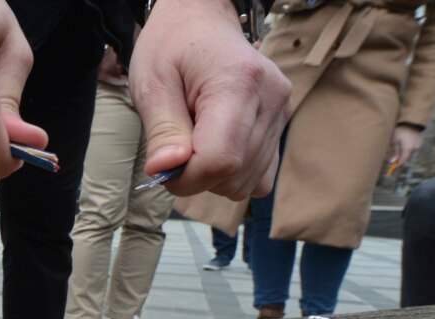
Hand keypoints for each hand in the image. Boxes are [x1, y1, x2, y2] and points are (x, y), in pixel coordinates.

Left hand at [129, 0, 291, 199]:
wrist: (201, 21)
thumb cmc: (171, 47)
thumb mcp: (152, 83)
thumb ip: (162, 131)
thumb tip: (166, 170)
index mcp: (238, 82)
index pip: (220, 160)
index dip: (185, 178)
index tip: (162, 167)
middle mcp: (271, 97)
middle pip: (234, 175)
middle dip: (196, 176)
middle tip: (175, 146)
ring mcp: (282, 111)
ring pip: (247, 182)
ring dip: (213, 177)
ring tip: (195, 139)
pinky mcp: (282, 123)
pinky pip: (261, 176)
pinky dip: (233, 175)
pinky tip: (215, 148)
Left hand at [387, 124, 422, 168]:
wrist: (411, 121)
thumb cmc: (401, 130)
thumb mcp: (395, 141)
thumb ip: (394, 152)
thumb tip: (392, 162)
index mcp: (409, 149)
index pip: (403, 161)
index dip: (397, 166)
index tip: (392, 169)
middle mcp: (415, 148)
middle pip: (406, 158)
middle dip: (398, 160)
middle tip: (390, 160)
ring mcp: (418, 145)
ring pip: (409, 153)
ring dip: (402, 155)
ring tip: (394, 153)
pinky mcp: (419, 142)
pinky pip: (412, 149)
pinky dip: (406, 150)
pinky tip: (401, 147)